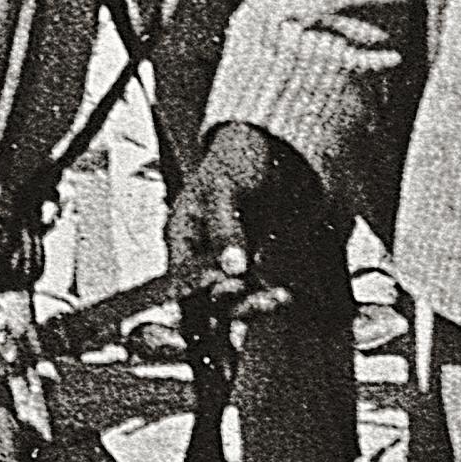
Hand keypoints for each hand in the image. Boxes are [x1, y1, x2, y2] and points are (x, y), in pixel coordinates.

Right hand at [168, 118, 327, 317]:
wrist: (272, 154)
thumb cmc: (237, 161)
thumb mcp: (225, 189)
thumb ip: (226, 228)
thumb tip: (233, 267)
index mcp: (181, 234)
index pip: (178, 277)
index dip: (190, 300)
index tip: (216, 307)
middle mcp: (198, 255)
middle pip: (202, 295)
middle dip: (225, 307)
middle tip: (250, 308)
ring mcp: (224, 264)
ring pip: (230, 299)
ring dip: (251, 305)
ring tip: (276, 300)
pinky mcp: (250, 268)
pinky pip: (254, 291)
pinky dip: (266, 297)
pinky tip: (282, 297)